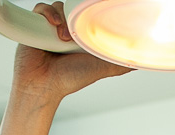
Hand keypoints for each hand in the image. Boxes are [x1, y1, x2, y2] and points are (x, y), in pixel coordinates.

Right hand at [12, 2, 131, 101]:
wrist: (42, 86)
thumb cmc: (69, 79)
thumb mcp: (102, 68)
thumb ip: (119, 63)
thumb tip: (139, 61)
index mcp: (81, 35)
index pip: (87, 14)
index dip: (90, 15)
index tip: (93, 20)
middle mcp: (66, 29)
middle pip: (73, 8)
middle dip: (76, 17)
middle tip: (76, 36)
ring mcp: (50, 26)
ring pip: (59, 6)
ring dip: (62, 18)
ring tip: (63, 39)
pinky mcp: (35, 24)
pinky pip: (42, 8)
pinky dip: (48, 14)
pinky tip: (53, 27)